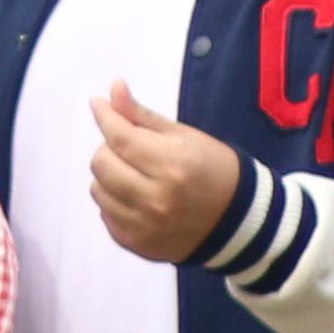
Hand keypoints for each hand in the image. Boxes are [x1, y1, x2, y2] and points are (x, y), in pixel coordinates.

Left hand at [84, 81, 238, 264]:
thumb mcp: (184, 137)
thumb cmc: (212, 169)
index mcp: (173, 165)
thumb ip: (143, 116)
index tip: (97, 104)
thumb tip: (113, 88)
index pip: (121, 138)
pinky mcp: (136, 243)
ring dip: (108, 176)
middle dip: (109, 148)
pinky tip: (136, 197)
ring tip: (133, 173)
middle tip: (129, 147)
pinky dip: (113, 200)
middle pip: (102, 164)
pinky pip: (105, 214)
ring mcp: (144, 225)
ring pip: (98, 190)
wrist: (236, 222)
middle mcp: (156, 198)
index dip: (105, 117)